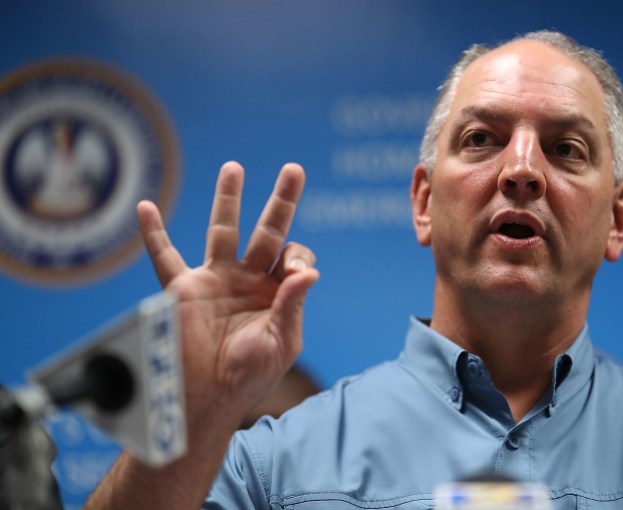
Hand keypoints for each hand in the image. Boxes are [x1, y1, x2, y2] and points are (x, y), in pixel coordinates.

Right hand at [137, 161, 318, 430]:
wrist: (207, 399)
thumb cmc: (249, 377)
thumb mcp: (280, 341)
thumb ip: (291, 304)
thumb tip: (309, 270)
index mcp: (276, 293)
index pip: (293, 256)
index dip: (296, 257)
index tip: (289, 274)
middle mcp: (248, 280)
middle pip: (268, 231)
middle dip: (281, 201)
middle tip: (294, 169)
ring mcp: (216, 280)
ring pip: (223, 230)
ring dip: (229, 199)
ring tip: (234, 168)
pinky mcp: (185, 289)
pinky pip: (165, 257)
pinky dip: (154, 234)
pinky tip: (146, 208)